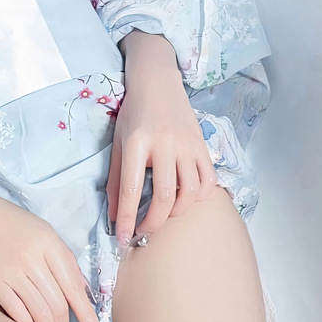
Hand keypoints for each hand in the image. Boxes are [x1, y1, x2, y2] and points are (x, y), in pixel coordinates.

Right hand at [0, 189, 104, 321]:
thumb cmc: (4, 220)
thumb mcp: (39, 229)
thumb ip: (60, 257)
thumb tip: (80, 290)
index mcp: (49, 242)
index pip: (75, 286)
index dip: (87, 314)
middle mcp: (34, 257)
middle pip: (59, 304)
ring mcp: (12, 270)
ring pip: (41, 312)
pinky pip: (17, 312)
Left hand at [108, 31, 219, 246]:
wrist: (157, 82)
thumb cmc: (133, 114)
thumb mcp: (118, 142)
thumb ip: (115, 179)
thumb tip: (114, 217)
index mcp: (136, 142)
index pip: (131, 189)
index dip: (127, 219)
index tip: (124, 239)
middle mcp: (164, 144)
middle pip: (165, 196)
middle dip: (153, 223)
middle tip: (144, 232)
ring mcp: (187, 144)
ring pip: (189, 192)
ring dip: (176, 213)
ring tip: (164, 214)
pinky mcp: (202, 145)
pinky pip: (208, 181)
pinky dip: (199, 197)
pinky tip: (186, 199)